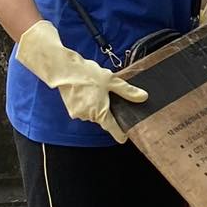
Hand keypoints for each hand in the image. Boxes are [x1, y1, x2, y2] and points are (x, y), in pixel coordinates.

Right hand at [15, 21, 145, 143]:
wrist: (63, 69)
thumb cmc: (86, 75)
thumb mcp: (112, 81)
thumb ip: (128, 91)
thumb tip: (143, 97)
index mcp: (100, 113)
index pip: (113, 129)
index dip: (120, 133)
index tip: (124, 137)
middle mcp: (89, 117)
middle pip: (103, 118)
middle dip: (107, 109)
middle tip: (108, 95)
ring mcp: (78, 114)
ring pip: (93, 112)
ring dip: (97, 104)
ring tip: (96, 89)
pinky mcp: (71, 109)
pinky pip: (84, 109)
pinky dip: (88, 102)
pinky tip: (87, 90)